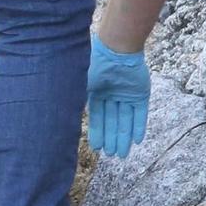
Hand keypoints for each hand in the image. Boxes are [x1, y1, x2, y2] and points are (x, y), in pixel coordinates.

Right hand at [87, 34, 149, 157]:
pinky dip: (138, 126)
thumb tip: (64, 118)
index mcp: (96, 92)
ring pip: (125, 120)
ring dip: (123, 137)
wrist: (116, 49)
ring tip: (122, 154)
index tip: (96, 149)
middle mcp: (111, 95)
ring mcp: (126, 95)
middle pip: (112, 122)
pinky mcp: (141, 93)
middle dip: (111, 139)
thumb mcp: (80, 85)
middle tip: (112, 156)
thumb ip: (76, 101)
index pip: (97, 118)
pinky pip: (140, 113)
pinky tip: (136, 140)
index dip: (97, 133)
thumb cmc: (95, 65)